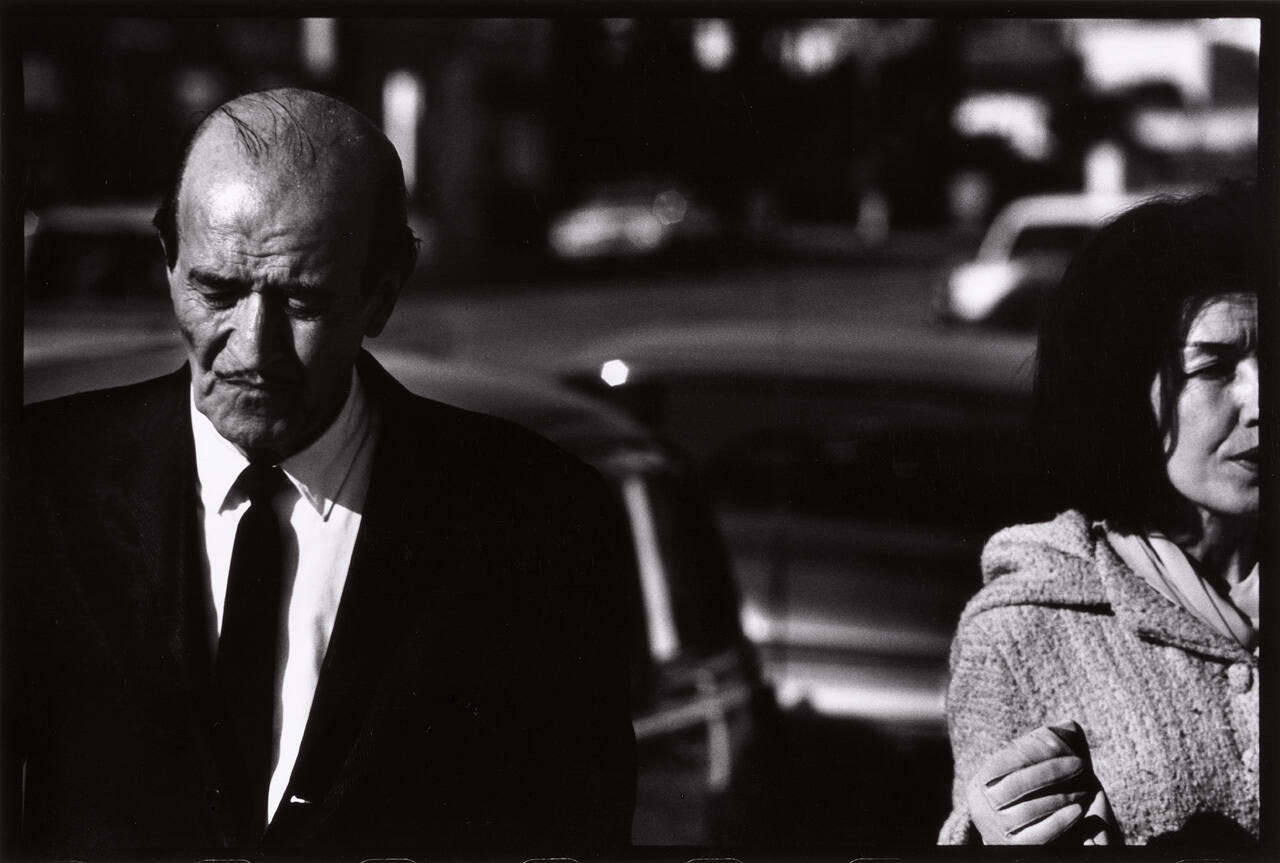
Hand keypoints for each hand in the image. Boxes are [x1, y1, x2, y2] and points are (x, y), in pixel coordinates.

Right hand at [966, 721, 1115, 844]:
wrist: (1032, 837)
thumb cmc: (1038, 795)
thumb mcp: (1035, 769)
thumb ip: (1049, 742)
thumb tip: (1069, 729)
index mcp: (980, 783)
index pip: (1005, 760)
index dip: (1037, 751)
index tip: (1070, 750)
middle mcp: (982, 807)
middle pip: (1015, 785)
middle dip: (1051, 772)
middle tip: (1081, 765)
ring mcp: (997, 831)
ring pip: (1028, 811)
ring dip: (1060, 797)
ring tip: (1085, 791)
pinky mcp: (1015, 850)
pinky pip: (1038, 836)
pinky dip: (1060, 822)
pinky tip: (1079, 811)